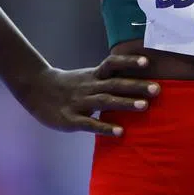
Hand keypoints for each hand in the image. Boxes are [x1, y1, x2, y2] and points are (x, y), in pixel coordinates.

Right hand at [17, 54, 158, 137]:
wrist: (36, 89)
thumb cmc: (68, 85)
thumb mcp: (87, 77)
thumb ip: (106, 79)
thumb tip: (133, 79)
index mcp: (93, 75)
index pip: (112, 64)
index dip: (129, 62)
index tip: (147, 62)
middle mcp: (89, 86)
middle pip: (115, 84)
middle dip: (136, 86)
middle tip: (157, 89)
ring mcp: (80, 102)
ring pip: (105, 101)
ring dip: (125, 103)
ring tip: (145, 106)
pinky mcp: (71, 119)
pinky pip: (90, 123)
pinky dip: (105, 127)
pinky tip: (120, 132)